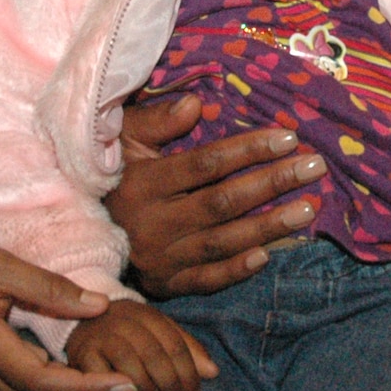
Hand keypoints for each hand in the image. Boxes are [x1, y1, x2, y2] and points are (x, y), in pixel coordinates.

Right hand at [65, 299, 217, 390]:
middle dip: (169, 380)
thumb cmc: (128, 333)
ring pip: (128, 358)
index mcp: (147, 314)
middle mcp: (125, 320)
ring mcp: (102, 334)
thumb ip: (186, 350)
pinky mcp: (82, 351)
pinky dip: (114, 384)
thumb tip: (213, 373)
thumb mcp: (158, 335)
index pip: (174, 342)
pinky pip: (98, 370)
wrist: (81, 321)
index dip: (188, 370)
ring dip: (144, 383)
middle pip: (153, 351)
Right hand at [104, 93, 326, 298]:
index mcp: (143, 183)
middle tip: (314, 167)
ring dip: (270, 226)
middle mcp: (153, 223)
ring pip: (223, 242)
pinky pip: (207, 280)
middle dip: (273, 183)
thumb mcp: (122, 139)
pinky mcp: (165, 285)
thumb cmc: (112, 176)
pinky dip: (237, 270)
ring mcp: (161, 259)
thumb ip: (156, 122)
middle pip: (223, 202)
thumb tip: (196, 104)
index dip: (248, 150)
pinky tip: (269, 256)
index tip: (288, 137)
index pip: (206, 164)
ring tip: (308, 208)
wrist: (77, 236)